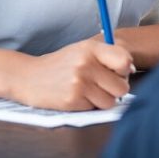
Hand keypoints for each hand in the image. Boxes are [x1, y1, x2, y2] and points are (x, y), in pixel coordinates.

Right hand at [10, 39, 132, 110]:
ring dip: (102, 100)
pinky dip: (88, 106)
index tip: (117, 72)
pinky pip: (94, 109)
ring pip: (110, 101)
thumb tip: (130, 69)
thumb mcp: (82, 51)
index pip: (124, 60)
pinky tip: (76, 97)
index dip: (125, 70)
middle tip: (101, 85)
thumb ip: (106, 56)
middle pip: (122, 86)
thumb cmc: (60, 65)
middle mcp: (86, 64)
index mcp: (91, 48)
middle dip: (115, 89)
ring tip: (88, 91)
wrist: (28, 76)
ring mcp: (79, 83)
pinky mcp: (72, 100)